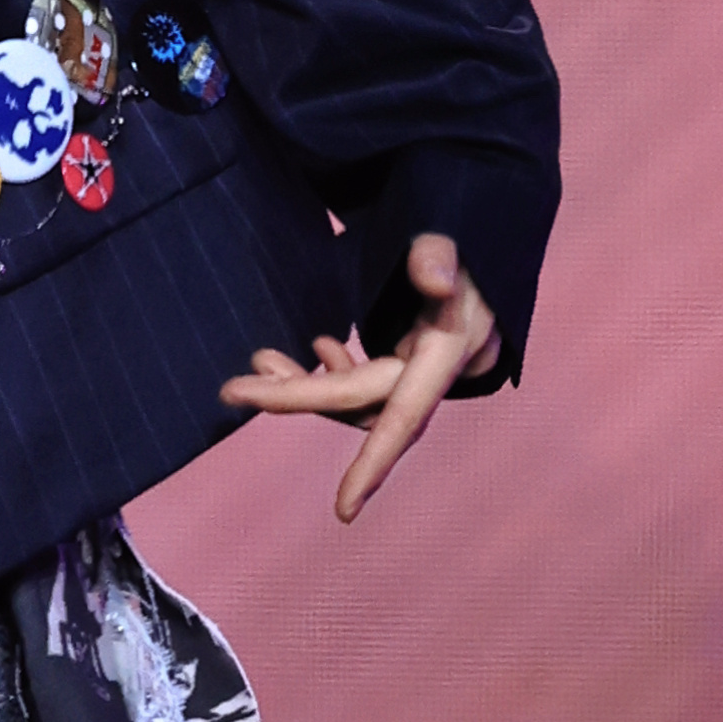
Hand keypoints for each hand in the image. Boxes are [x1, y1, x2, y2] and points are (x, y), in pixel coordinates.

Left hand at [218, 232, 501, 523]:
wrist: (488, 211)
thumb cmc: (467, 221)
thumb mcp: (455, 234)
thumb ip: (440, 255)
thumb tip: (433, 275)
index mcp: (450, 349)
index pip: (404, 416)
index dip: (373, 465)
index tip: (342, 510)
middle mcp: (441, 366)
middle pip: (365, 404)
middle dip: (298, 397)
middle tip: (234, 387)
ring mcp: (429, 361)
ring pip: (363, 394)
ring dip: (311, 383)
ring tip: (261, 358)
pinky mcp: (417, 349)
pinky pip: (373, 378)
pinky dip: (339, 370)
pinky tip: (319, 347)